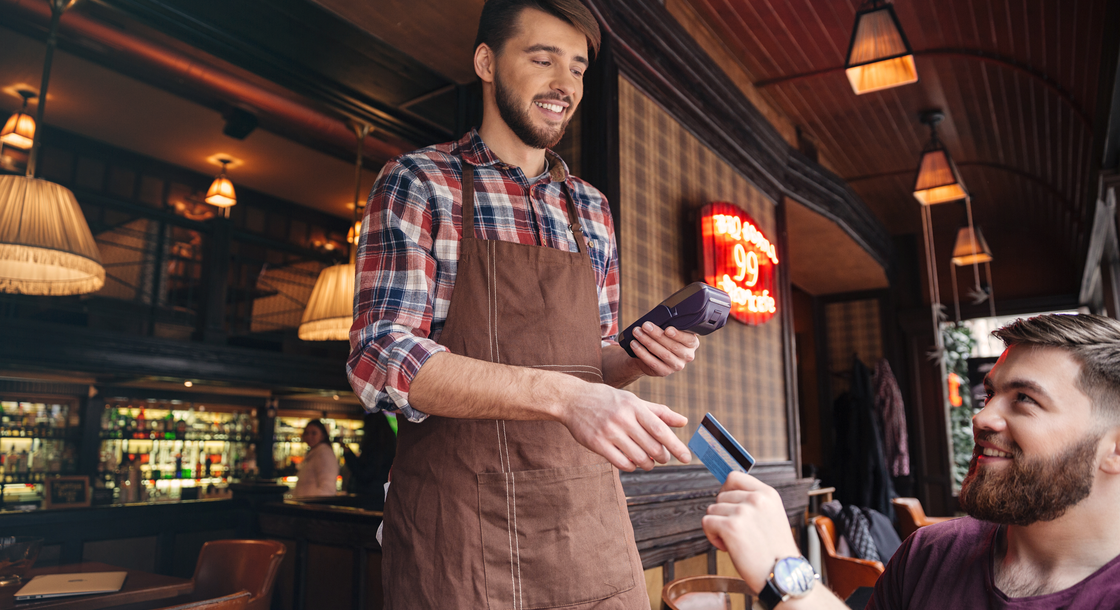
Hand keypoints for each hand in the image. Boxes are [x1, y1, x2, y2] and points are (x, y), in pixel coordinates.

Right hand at [560, 382, 691, 470]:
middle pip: (652, 447)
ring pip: (639, 458)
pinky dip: (631, 466)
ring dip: (647, 465)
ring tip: (648, 462)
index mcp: (634, 406)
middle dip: (662, 457)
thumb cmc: (608, 400)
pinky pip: (622, 463)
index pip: (661, 429)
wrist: (573, 400)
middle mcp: (623, 419)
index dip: (676, 445)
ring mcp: (609, 432)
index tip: (687, 457)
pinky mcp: (597, 443)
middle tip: (663, 458)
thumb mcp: (633, 400)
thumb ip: (659, 412)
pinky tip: (631, 462)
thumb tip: (684, 421)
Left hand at [630, 323, 698, 376]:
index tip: (667, 329)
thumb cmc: (662, 337)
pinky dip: (642, 352)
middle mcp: (687, 356)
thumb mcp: (668, 330)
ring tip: (637, 332)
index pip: (689, 339)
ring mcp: (677, 365)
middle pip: (673, 346)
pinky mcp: (664, 372)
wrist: (652, 355)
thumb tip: (657, 319)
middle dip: (657, 334)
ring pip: (663, 354)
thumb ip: (668, 325)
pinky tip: (635, 344)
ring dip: (648, 341)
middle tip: (645, 326)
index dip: (678, 335)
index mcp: (692, 343)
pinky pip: (653, 362)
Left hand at [701, 472, 799, 593]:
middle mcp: (756, 499)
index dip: (726, 491)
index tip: (729, 507)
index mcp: (768, 493)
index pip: (734, 477)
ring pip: (712, 510)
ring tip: (735, 541)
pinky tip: (728, 547)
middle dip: (723, 515)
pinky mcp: (731, 527)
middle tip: (738, 533)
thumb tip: (726, 493)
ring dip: (718, 527)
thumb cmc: (775, 551)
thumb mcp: (772, 515)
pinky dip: (712, 537)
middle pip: (720, 496)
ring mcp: (743, 512)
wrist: (783, 576)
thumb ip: (754, 502)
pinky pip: (706, 522)